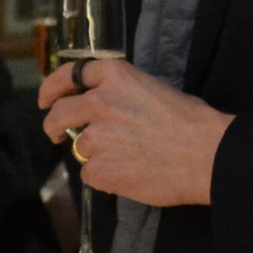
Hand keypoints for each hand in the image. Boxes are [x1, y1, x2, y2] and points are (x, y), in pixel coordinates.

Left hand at [37, 55, 227, 207]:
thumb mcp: (153, 88)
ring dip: (95, 154)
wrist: (206, 155)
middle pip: (59, 112)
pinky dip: (103, 177)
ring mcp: (95, 137)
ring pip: (80, 148)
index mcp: (115, 76)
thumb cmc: (191, 120)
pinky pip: (90, 174)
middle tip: (55, 134)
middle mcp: (98, 102)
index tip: (46, 100)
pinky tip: (127, 175)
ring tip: (125, 159)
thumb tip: (108, 108)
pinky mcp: (98, 170)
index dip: (52, 88)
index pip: (69, 75)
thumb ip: (122, 94)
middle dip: (53, 125)